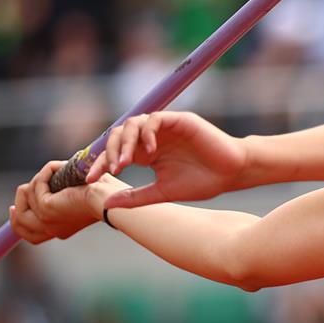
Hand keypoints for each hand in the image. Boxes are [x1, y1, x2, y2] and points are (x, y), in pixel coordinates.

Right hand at [10, 160, 104, 243]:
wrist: (110, 197)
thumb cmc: (102, 193)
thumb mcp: (75, 197)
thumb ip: (57, 196)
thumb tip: (36, 189)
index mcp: (59, 230)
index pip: (30, 234)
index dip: (18, 221)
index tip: (13, 207)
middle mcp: (51, 229)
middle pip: (19, 224)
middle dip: (19, 202)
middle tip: (24, 187)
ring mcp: (47, 221)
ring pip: (24, 200)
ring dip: (38, 180)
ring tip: (57, 170)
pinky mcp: (46, 209)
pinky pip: (35, 186)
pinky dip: (46, 173)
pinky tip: (59, 167)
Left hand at [86, 111, 247, 209]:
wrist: (232, 173)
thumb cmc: (203, 182)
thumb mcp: (162, 193)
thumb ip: (136, 197)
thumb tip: (107, 203)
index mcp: (148, 153)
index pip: (116, 152)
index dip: (101, 163)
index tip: (91, 179)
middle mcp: (153, 138)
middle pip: (119, 135)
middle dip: (109, 152)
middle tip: (111, 170)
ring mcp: (165, 128)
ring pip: (133, 123)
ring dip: (124, 142)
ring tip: (125, 162)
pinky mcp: (179, 120)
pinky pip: (154, 119)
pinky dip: (147, 133)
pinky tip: (149, 151)